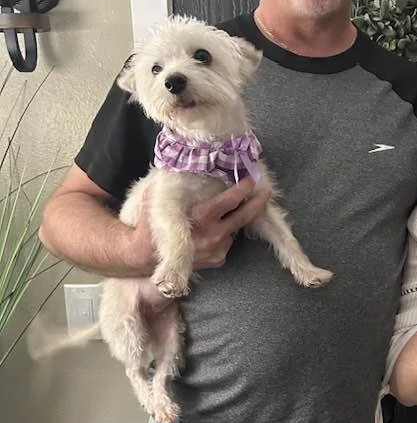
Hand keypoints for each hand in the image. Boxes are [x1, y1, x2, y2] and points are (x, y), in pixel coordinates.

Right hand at [125, 179, 271, 272]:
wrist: (144, 258)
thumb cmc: (150, 224)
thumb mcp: (155, 198)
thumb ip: (168, 182)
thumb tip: (178, 162)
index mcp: (199, 218)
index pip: (229, 200)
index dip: (243, 188)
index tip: (252, 178)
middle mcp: (211, 235)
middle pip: (243, 216)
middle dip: (257, 203)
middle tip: (266, 191)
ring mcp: (216, 250)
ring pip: (235, 229)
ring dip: (236, 219)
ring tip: (235, 209)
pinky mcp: (217, 260)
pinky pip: (228, 243)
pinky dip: (226, 234)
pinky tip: (216, 230)